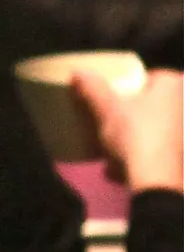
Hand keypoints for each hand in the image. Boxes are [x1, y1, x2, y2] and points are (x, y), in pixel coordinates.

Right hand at [72, 68, 182, 193]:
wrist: (156, 179)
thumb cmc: (135, 134)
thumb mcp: (107, 109)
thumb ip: (93, 88)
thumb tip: (78, 71)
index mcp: (172, 85)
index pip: (149, 77)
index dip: (127, 87)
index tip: (109, 101)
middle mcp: (183, 105)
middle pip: (150, 105)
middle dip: (130, 116)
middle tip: (108, 126)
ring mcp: (182, 133)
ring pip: (152, 131)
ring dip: (131, 141)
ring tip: (110, 152)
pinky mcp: (179, 157)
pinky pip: (156, 153)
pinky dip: (139, 159)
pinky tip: (119, 171)